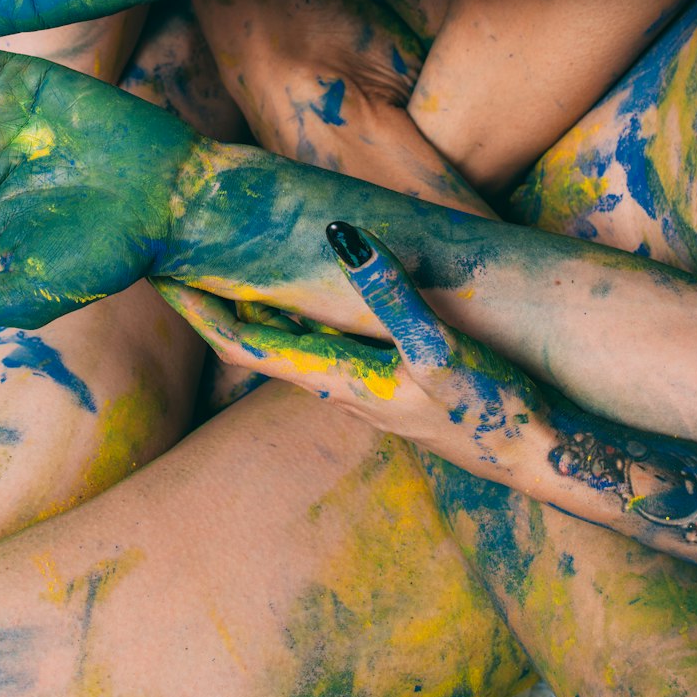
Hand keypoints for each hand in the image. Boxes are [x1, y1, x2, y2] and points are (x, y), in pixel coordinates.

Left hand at [158, 222, 549, 480]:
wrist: (539, 458)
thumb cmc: (490, 411)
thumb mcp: (440, 350)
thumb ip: (390, 295)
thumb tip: (341, 238)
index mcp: (338, 379)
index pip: (243, 343)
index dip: (199, 309)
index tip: (157, 273)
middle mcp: (338, 384)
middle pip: (254, 340)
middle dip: (212, 302)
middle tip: (170, 256)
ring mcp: (363, 383)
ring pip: (288, 341)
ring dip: (251, 306)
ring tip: (221, 264)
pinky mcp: (389, 377)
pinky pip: (326, 339)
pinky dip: (299, 311)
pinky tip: (305, 288)